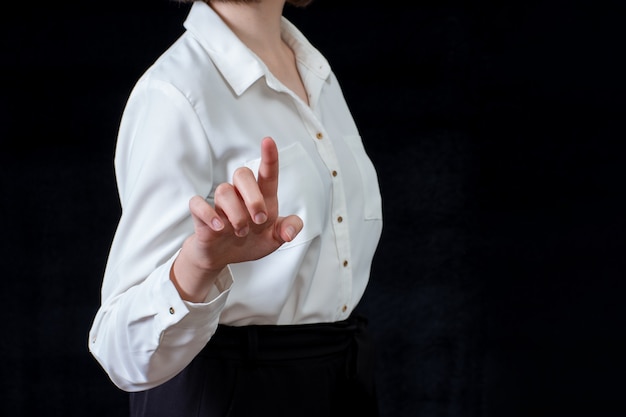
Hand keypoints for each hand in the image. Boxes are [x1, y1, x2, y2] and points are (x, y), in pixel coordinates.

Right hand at [171, 137, 303, 300]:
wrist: (224, 257)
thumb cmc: (251, 241)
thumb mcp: (274, 239)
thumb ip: (288, 230)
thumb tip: (291, 232)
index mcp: (261, 197)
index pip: (266, 173)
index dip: (268, 157)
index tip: (268, 141)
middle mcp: (240, 195)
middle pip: (242, 174)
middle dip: (253, 197)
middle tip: (259, 220)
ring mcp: (220, 204)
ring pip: (224, 191)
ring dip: (236, 215)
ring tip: (241, 233)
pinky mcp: (201, 215)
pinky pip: (198, 203)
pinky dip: (208, 214)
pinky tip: (219, 228)